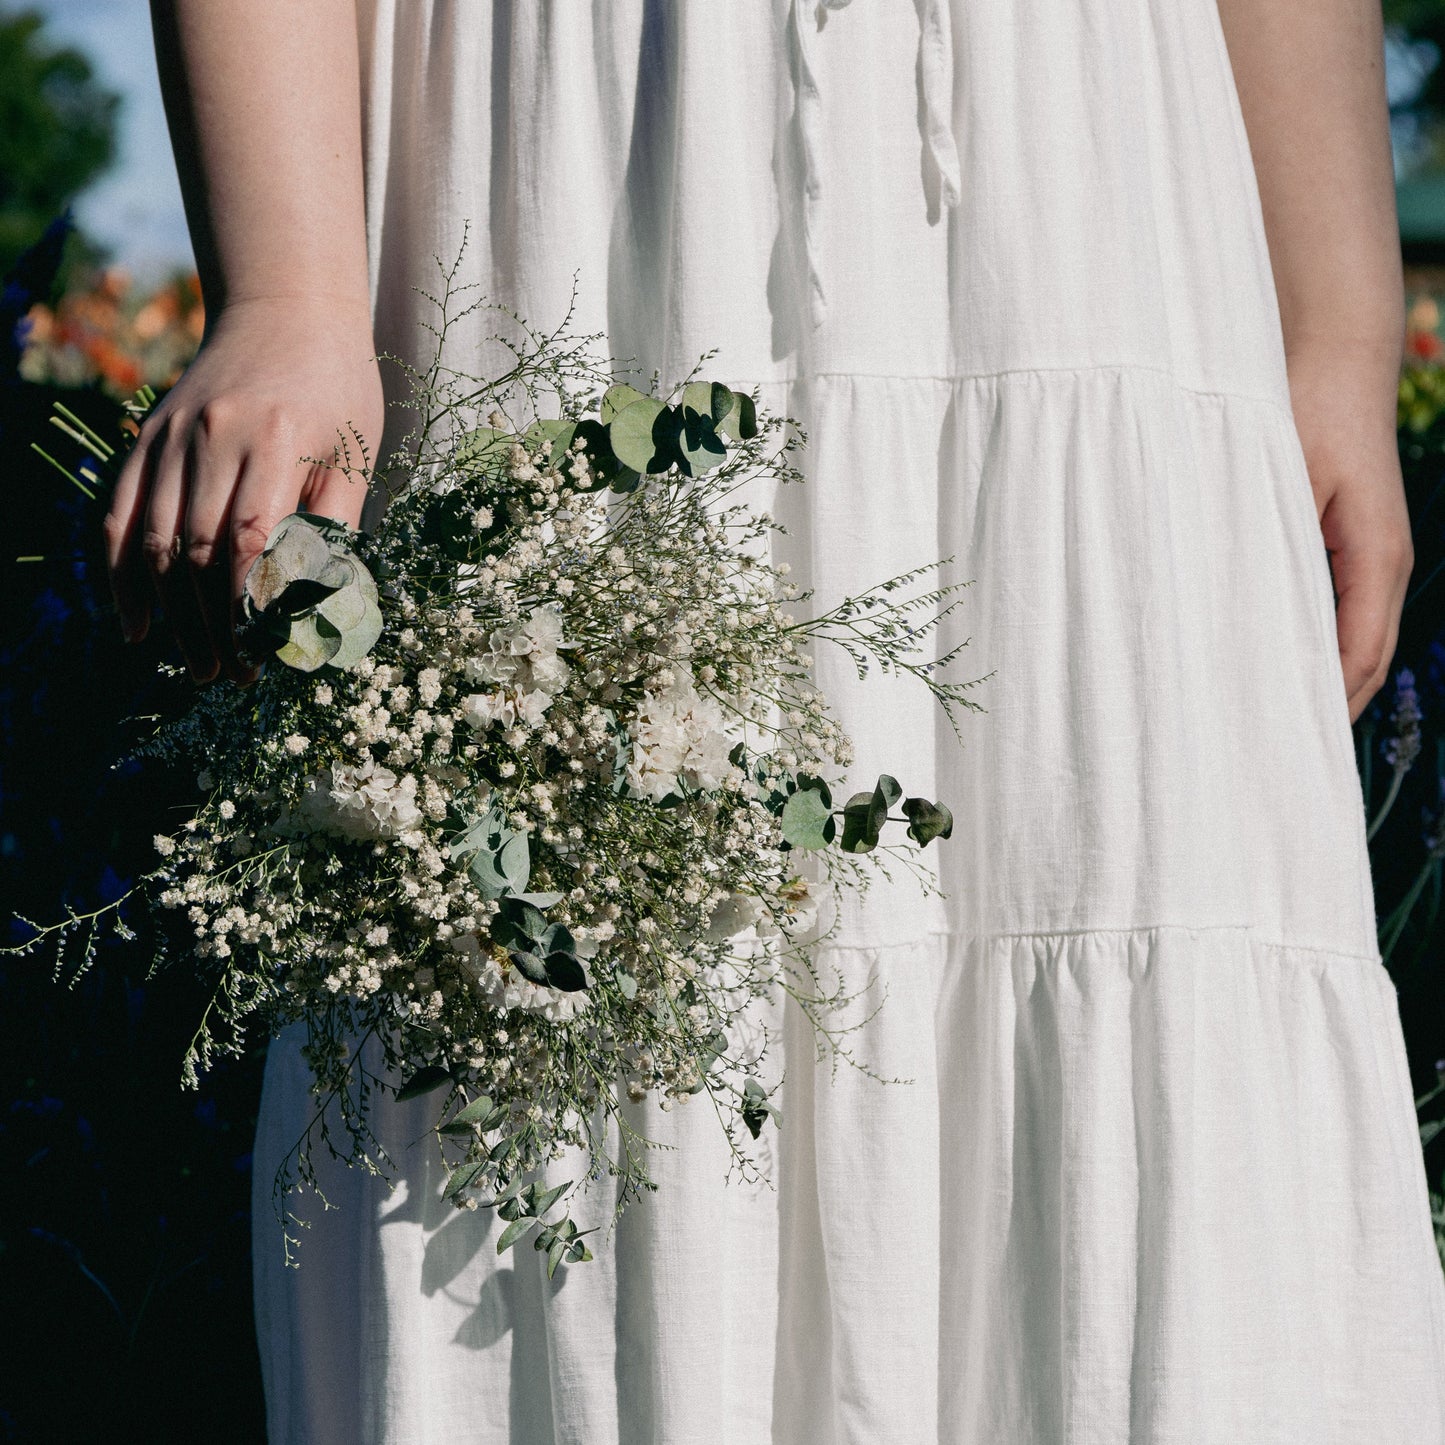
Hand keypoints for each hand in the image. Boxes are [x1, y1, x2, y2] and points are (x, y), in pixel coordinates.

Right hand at [104, 295, 384, 682]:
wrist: (285, 312)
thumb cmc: (339, 390)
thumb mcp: (358, 452)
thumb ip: (340, 525)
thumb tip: (328, 606)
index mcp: (276, 439)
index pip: (249, 541)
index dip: (250, 608)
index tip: (266, 656)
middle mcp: (212, 437)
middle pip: (196, 552)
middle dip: (214, 625)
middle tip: (233, 676)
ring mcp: (170, 437)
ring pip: (153, 542)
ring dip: (170, 614)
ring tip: (197, 665)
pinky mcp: (146, 440)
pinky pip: (119, 514)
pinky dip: (120, 574)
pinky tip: (136, 625)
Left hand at [1287, 343, 1413, 724]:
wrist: (1332, 360)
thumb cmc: (1307, 412)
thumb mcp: (1284, 482)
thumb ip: (1271, 547)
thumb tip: (1246, 618)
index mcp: (1377, 558)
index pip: (1359, 656)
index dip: (1326, 705)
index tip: (1285, 745)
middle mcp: (1383, 567)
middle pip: (1362, 664)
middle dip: (1324, 713)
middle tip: (1270, 757)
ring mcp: (1371, 560)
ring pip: (1353, 646)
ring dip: (1319, 687)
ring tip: (1270, 731)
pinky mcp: (1349, 550)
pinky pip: (1338, 618)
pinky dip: (1314, 653)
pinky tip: (1274, 671)